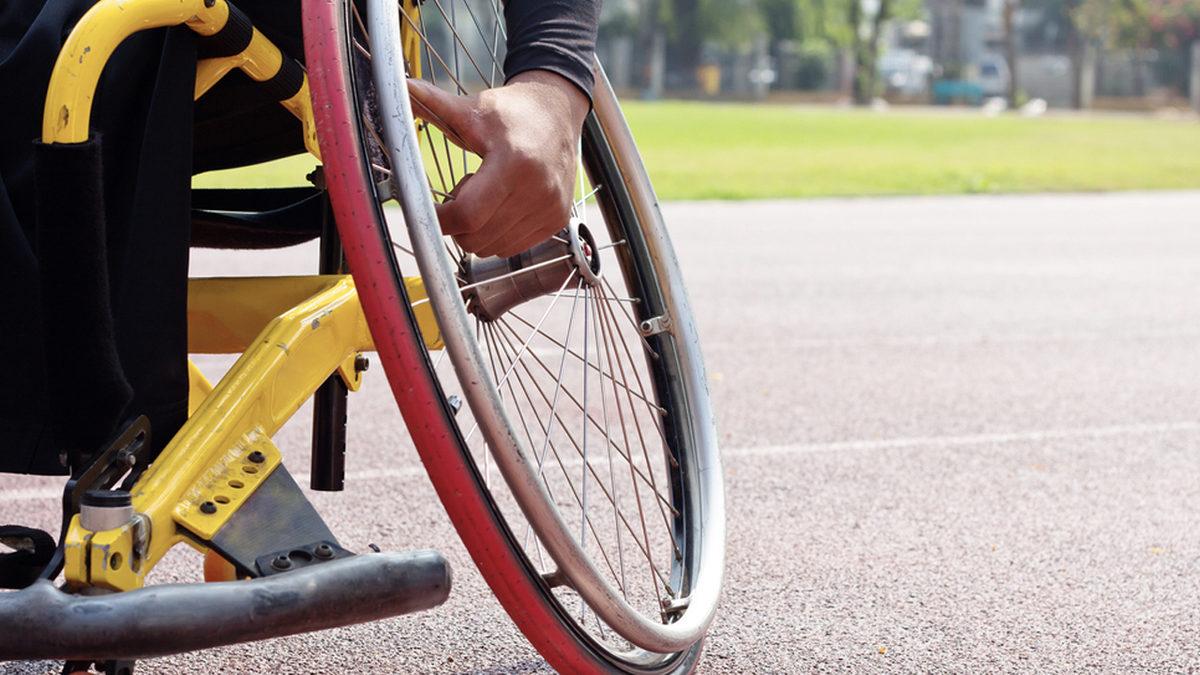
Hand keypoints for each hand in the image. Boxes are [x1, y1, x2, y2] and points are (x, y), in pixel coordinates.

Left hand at [407, 71, 589, 257]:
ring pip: (491, 247)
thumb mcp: (474, 109)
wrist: (558, 112)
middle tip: (462, 191)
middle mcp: (537, 191)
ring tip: (485, 195)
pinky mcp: (557, 220)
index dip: (438, 218)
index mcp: (513, 163)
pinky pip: (511, 247)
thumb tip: (401, 87)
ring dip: (477, 229)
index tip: (426, 207)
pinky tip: (502, 204)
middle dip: (456, 223)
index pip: (467, 214)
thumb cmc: (512, 112)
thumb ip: (435, 105)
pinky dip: (496, 234)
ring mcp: (549, 209)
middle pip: (475, 237)